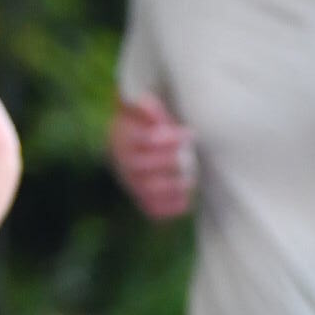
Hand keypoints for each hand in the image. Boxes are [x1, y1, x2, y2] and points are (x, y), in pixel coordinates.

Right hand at [110, 94, 197, 218]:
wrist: (139, 145)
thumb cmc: (149, 123)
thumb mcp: (147, 109)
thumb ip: (148, 107)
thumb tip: (149, 106)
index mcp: (122, 137)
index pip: (143, 139)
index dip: (168, 138)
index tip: (191, 133)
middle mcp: (122, 162)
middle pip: (140, 165)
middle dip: (168, 161)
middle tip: (190, 158)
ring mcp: (131, 182)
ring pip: (144, 189)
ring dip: (169, 188)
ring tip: (190, 181)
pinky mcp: (141, 198)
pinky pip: (151, 208)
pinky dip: (168, 209)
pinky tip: (186, 202)